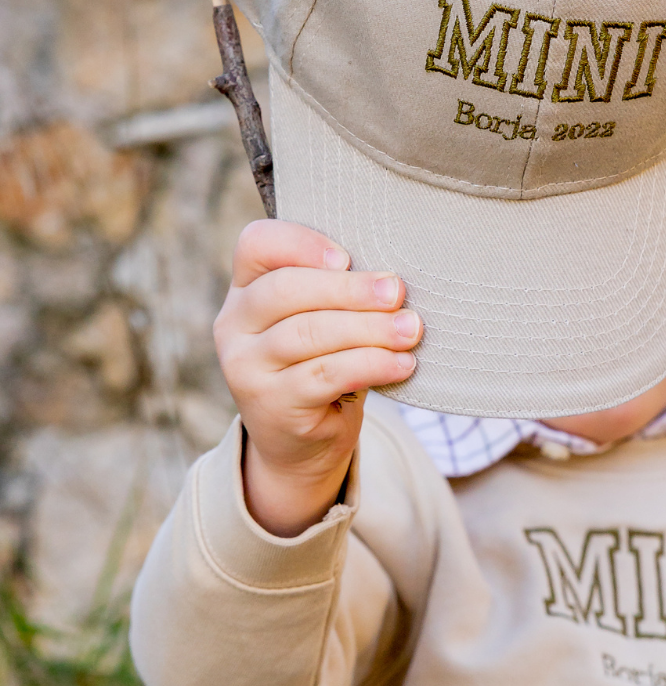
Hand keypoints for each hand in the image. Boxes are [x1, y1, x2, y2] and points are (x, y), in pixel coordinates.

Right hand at [213, 219, 421, 535]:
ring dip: (368, 328)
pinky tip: (402, 364)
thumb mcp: (318, 321)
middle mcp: (234, 325)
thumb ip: (336, 293)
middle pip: (286, 290)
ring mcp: (246, 367)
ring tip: (411, 330)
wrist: (299, 442)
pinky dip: (370, 365)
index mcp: (244, 290)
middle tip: (397, 292)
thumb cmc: (319, 362)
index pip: (256, 245)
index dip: (301, 243)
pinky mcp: (272, 404)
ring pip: (308, 333)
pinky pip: (326, 376)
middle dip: (349, 289)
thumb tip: (392, 282)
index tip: (348, 257)